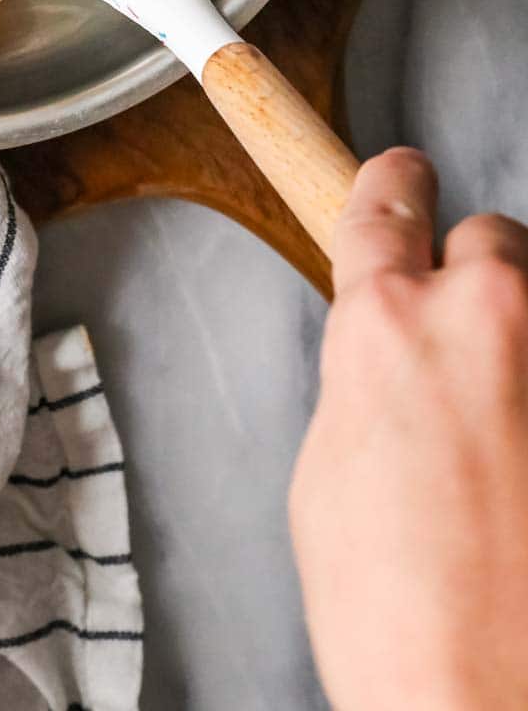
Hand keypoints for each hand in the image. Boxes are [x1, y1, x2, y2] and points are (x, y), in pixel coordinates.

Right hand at [290, 148, 527, 710]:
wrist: (492, 710)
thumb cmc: (399, 621)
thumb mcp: (326, 477)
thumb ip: (364, 382)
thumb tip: (390, 360)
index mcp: (386, 325)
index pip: (385, 200)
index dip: (391, 187)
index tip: (402, 177)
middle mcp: (487, 320)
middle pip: (495, 238)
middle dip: (477, 286)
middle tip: (469, 365)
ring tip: (516, 448)